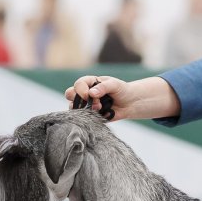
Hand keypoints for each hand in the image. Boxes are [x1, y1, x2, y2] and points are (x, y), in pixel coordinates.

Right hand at [63, 75, 180, 122]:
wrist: (131, 103)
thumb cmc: (122, 90)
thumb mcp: (114, 84)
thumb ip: (103, 87)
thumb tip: (90, 93)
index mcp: (90, 83)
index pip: (78, 85)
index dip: (81, 90)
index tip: (88, 95)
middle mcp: (86, 93)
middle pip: (70, 95)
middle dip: (78, 99)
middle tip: (91, 102)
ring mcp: (87, 105)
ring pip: (75, 108)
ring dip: (84, 109)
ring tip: (98, 108)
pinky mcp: (91, 116)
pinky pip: (84, 118)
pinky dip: (91, 117)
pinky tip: (101, 114)